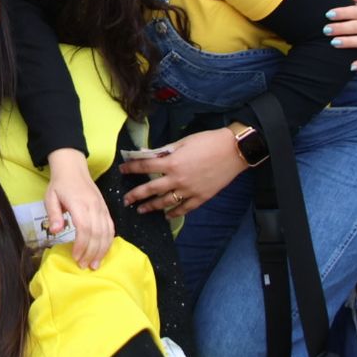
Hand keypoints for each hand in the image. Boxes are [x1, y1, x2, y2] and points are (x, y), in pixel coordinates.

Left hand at [44, 149, 113, 268]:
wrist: (73, 168)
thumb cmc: (60, 184)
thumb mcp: (50, 197)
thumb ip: (54, 214)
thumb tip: (56, 231)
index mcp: (79, 203)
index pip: (84, 228)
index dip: (81, 245)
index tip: (76, 257)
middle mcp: (94, 206)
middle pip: (97, 233)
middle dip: (91, 252)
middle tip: (84, 266)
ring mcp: (102, 207)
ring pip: (107, 232)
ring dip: (102, 250)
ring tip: (95, 264)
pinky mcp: (105, 209)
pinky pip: (111, 227)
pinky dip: (109, 241)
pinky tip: (103, 252)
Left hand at [120, 130, 247, 218]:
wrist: (233, 151)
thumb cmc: (207, 142)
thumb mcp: (183, 142)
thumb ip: (164, 150)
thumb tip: (146, 153)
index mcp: (171, 163)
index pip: (145, 166)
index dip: (131, 168)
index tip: (122, 170)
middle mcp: (177, 179)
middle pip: (151, 189)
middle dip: (135, 195)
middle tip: (125, 200)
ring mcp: (189, 191)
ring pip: (165, 202)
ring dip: (151, 207)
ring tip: (141, 210)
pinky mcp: (201, 198)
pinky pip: (184, 208)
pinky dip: (174, 213)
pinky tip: (167, 215)